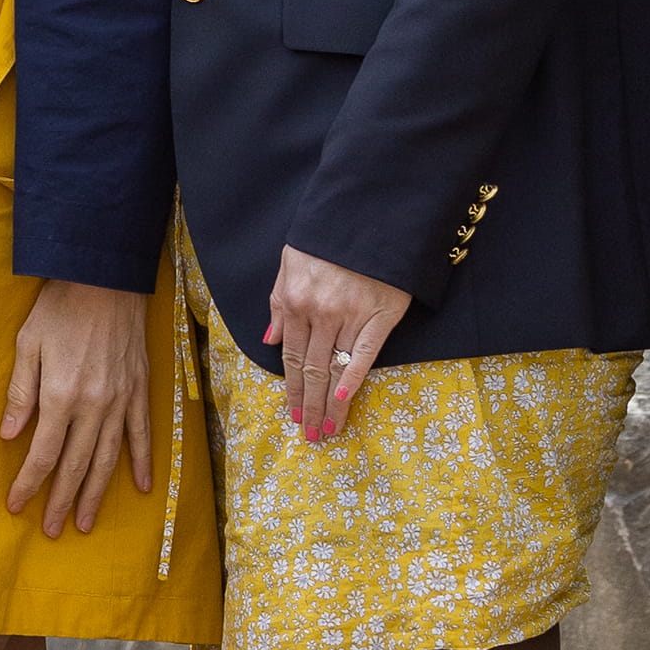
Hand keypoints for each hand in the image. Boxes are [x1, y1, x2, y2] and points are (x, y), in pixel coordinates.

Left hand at [0, 279, 154, 534]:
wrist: (105, 279)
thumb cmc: (59, 309)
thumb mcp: (27, 346)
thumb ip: (20, 393)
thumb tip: (10, 436)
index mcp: (60, 396)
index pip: (41, 454)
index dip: (28, 484)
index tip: (16, 506)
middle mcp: (93, 406)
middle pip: (74, 466)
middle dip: (61, 501)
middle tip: (53, 530)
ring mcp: (120, 401)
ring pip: (107, 459)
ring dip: (96, 493)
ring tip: (85, 522)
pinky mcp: (139, 390)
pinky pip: (141, 434)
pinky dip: (141, 463)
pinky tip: (139, 487)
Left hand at [259, 246, 410, 442]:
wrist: (370, 214)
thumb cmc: (327, 239)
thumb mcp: (290, 263)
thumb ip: (278, 302)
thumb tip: (269, 341)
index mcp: (294, 302)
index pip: (291, 357)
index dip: (291, 389)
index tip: (291, 414)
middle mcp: (319, 313)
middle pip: (311, 369)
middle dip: (308, 406)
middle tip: (309, 435)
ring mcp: (350, 316)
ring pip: (336, 368)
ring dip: (329, 404)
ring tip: (328, 430)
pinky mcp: (381, 315)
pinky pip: (366, 354)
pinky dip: (353, 379)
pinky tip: (343, 402)